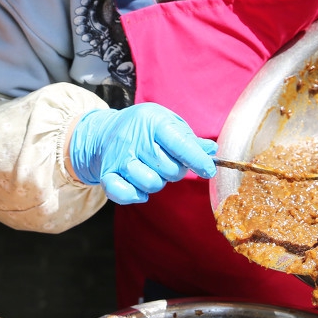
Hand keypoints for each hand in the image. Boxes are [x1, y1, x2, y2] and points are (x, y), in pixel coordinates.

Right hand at [69, 104, 216, 204]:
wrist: (105, 129)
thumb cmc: (145, 127)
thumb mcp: (168, 123)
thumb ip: (189, 139)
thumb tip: (211, 151)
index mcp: (154, 122)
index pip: (180, 144)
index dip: (197, 160)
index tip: (208, 170)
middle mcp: (134, 139)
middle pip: (168, 168)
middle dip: (176, 171)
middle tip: (170, 162)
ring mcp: (119, 157)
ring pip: (150, 183)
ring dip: (157, 182)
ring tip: (153, 171)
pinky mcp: (107, 173)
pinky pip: (123, 193)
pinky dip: (135, 195)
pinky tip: (139, 188)